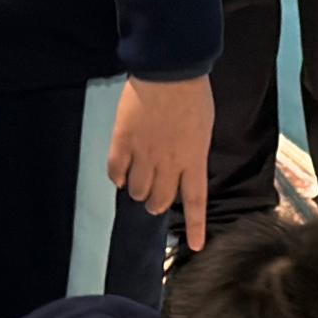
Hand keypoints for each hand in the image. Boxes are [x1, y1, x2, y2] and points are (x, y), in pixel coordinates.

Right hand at [112, 73, 213, 250]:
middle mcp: (168, 164)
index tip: (196, 247)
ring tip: (137, 179)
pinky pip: (115, 172)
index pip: (195, 201)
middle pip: (159, 201)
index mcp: (193, 159)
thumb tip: (182, 169)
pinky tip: (120, 172)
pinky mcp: (122, 142)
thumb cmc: (193, 95)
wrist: (169, 71)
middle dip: (156, 203)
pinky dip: (117, 176)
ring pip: (136, 191)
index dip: (196, 226)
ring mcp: (143, 154)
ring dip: (136, 190)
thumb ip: (192, 154)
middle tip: (154, 196)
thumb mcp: (202, 129)